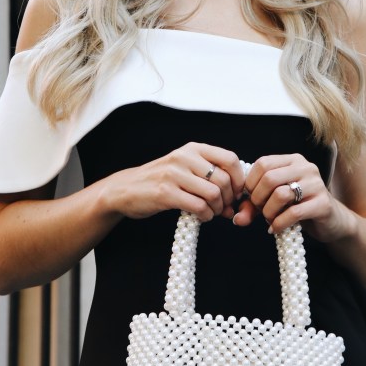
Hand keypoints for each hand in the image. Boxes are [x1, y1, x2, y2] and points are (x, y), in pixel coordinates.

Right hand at [103, 142, 244, 221]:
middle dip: (228, 199)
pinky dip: (205, 216)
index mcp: (193, 149)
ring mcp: (174, 174)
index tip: (235, 193)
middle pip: (223, 180)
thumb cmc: (161, 181)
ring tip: (211, 213)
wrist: (126, 189)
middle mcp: (184, 157)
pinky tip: (200, 216)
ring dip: (217, 209)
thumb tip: (238, 200)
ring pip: (213, 194)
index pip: (230, 159)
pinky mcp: (165, 193)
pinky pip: (198, 207)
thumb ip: (210, 178)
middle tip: (223, 208)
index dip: (239, 179)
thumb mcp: (185, 168)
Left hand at [234, 154, 354, 240]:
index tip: (251, 198)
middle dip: (258, 199)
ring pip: (280, 195)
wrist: (331, 221)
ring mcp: (316, 184)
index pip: (262, 163)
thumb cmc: (299, 207)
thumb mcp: (274, 202)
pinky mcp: (323, 204)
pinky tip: (275, 229)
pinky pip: (293, 213)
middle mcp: (306, 167)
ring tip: (269, 219)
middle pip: (269, 178)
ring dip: (268, 212)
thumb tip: (237, 219)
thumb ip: (253, 206)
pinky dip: (279, 223)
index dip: (250, 183)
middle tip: (260, 211)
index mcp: (293, 160)